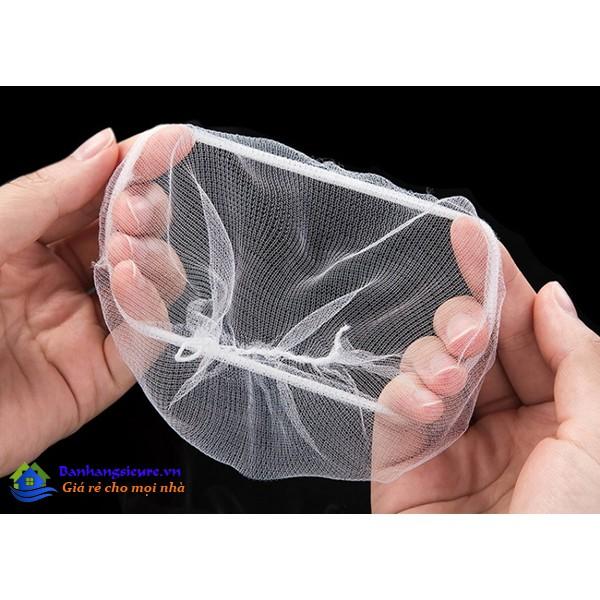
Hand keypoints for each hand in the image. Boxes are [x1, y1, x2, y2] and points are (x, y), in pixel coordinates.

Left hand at [0, 126, 187, 476]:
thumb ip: (45, 192)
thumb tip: (103, 148)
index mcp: (29, 242)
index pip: (97, 195)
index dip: (138, 164)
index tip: (172, 140)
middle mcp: (65, 280)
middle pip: (136, 233)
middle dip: (146, 210)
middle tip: (129, 208)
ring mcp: (88, 325)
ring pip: (154, 280)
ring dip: (153, 254)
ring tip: (122, 248)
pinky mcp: (104, 371)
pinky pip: (148, 334)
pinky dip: (148, 303)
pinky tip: (125, 282)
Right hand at [372, 218, 599, 512]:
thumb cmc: (562, 538)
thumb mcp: (596, 442)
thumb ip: (578, 361)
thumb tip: (554, 299)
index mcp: (557, 414)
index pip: (526, 332)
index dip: (502, 281)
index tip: (471, 235)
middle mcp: (503, 420)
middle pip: (476, 338)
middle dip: (469, 317)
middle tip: (474, 332)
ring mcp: (451, 436)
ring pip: (431, 360)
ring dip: (437, 354)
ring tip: (452, 378)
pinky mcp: (404, 456)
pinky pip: (396, 402)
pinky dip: (406, 392)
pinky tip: (427, 407)